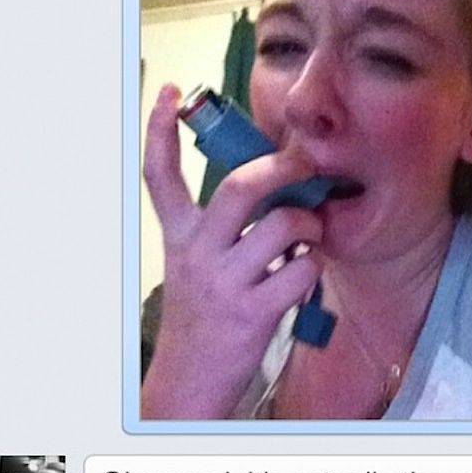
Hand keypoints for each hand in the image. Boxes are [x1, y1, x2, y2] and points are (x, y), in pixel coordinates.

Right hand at [142, 88, 314, 411]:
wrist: (192, 379)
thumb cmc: (205, 314)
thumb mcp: (196, 264)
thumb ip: (222, 227)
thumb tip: (274, 183)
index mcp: (179, 236)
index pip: (159, 175)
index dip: (162, 130)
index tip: (174, 92)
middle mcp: (196, 253)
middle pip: (240, 187)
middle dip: (283, 168)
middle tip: (304, 166)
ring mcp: (224, 283)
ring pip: (281, 225)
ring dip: (307, 223)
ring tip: (308, 234)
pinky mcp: (252, 312)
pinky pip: (300, 269)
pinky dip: (311, 266)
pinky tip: (304, 273)